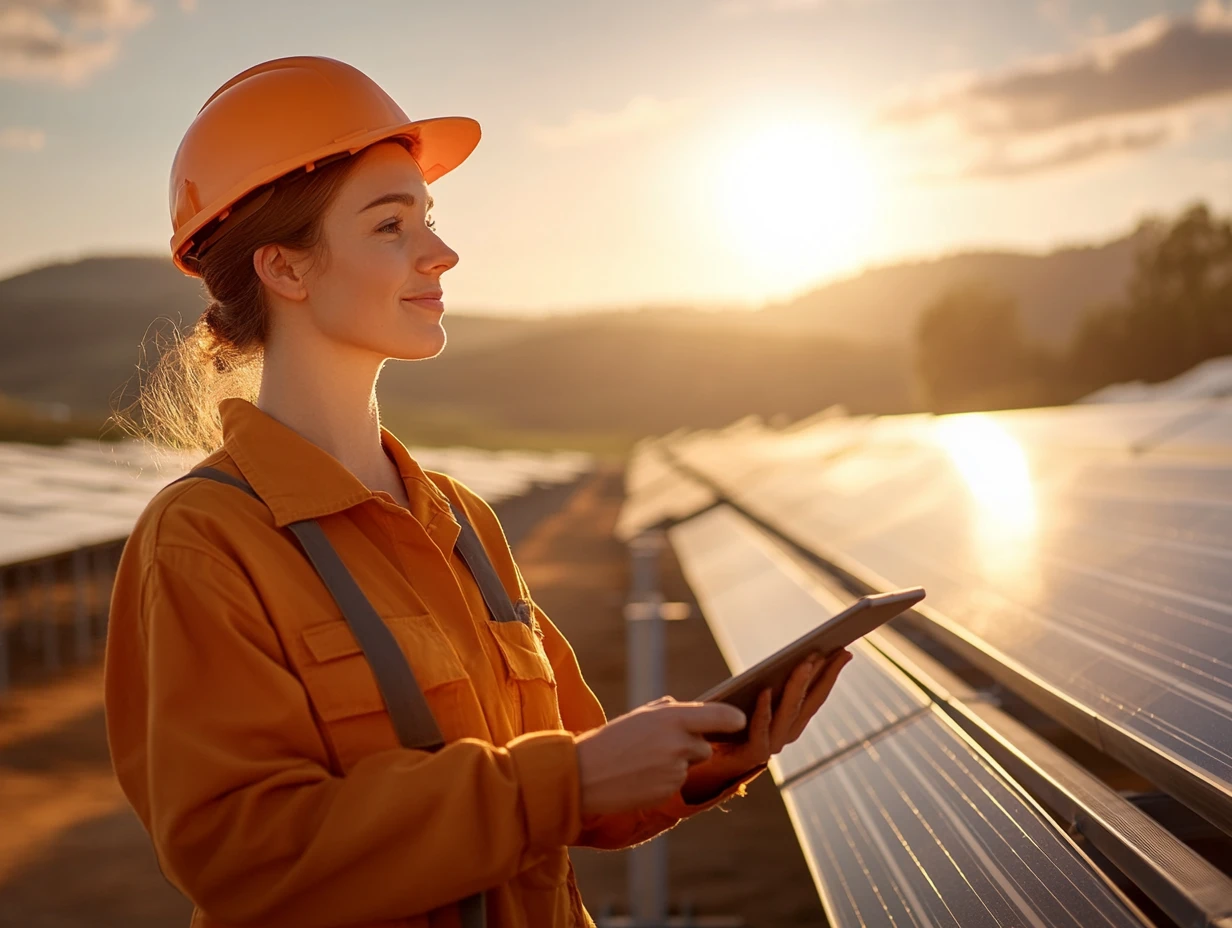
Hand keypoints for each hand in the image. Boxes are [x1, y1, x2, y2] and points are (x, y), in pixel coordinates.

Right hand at [575, 698, 746, 816]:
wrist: (585, 775)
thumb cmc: (612, 740)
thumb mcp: (641, 716)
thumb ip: (670, 711)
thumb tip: (694, 710)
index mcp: (672, 718)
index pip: (719, 716)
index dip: (733, 718)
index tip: (741, 720)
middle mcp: (679, 743)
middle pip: (705, 747)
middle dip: (691, 748)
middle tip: (661, 747)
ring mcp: (675, 769)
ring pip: (690, 766)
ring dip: (677, 765)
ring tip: (645, 762)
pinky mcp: (669, 790)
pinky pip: (678, 783)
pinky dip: (665, 781)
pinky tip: (642, 777)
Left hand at [681, 648, 852, 803]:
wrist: (703, 755)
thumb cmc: (728, 721)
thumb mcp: (754, 696)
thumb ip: (771, 682)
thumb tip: (793, 656)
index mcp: (792, 721)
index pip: (817, 695)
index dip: (832, 674)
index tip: (844, 651)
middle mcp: (787, 734)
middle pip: (809, 702)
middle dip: (823, 676)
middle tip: (831, 651)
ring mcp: (771, 746)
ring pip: (788, 714)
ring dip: (798, 687)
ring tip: (804, 663)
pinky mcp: (751, 754)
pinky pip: (760, 730)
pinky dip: (764, 711)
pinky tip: (765, 690)